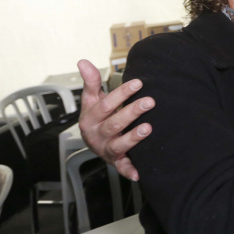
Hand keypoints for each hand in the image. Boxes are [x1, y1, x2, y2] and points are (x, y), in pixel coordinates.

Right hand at [77, 59, 152, 179]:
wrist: (94, 140)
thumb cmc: (97, 116)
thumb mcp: (92, 99)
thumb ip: (91, 81)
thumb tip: (83, 61)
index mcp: (90, 119)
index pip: (105, 104)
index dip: (121, 93)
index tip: (138, 82)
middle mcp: (97, 136)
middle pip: (114, 124)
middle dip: (132, 112)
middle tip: (150, 101)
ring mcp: (106, 150)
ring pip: (119, 145)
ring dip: (133, 138)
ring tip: (148, 128)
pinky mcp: (116, 162)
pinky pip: (122, 168)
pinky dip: (129, 171)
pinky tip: (138, 173)